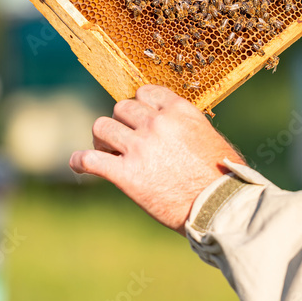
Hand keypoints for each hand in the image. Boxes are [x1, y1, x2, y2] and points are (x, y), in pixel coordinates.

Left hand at [69, 85, 243, 232]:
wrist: (219, 207)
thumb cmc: (223, 177)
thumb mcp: (210, 137)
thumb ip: (187, 126)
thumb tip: (177, 129)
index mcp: (178, 111)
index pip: (144, 93)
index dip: (138, 105)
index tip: (137, 119)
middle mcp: (156, 124)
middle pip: (120, 108)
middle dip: (120, 123)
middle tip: (123, 141)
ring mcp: (139, 147)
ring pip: (101, 127)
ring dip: (102, 139)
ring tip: (107, 153)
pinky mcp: (126, 174)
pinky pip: (90, 159)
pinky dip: (80, 161)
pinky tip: (78, 164)